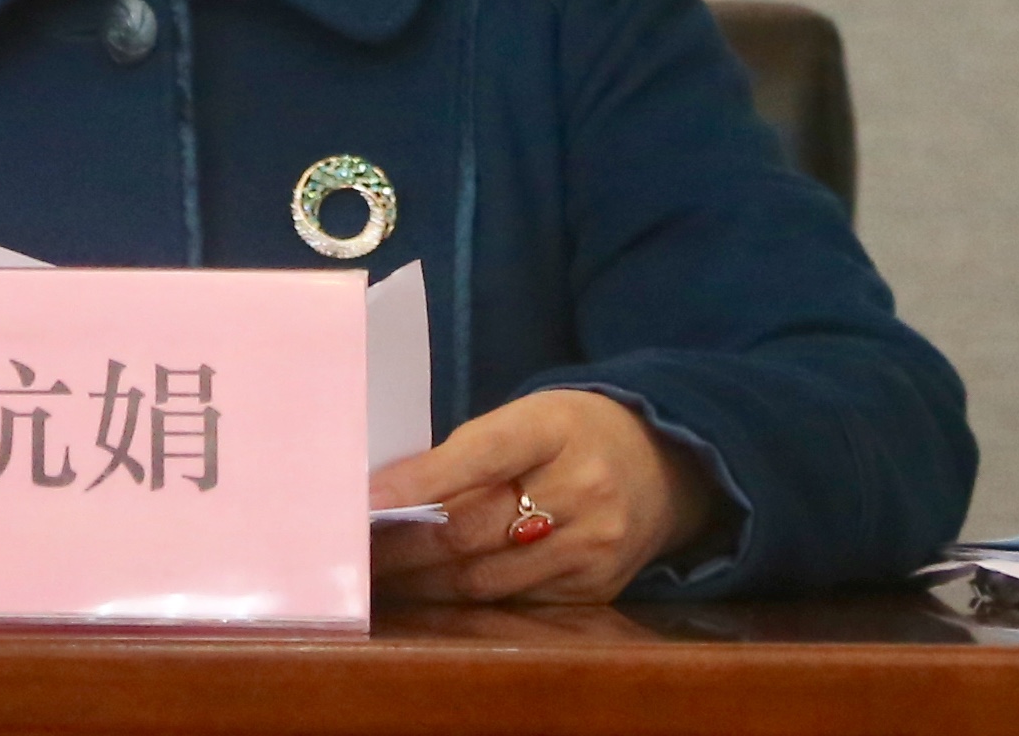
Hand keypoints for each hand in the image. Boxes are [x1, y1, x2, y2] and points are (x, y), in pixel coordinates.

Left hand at [367, 390, 715, 605]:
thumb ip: (467, 451)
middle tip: (351, 554)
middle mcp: (582, 487)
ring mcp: (593, 544)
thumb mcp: (529, 416)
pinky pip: (515, 601)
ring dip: (423, 583)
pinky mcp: (597, 588)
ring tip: (379, 580)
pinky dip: (467, 599)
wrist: (667, 463)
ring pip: (486, 579)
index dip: (417, 482)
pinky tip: (433, 593)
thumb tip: (388, 492)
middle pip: (472, 530)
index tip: (363, 501)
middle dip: (402, 547)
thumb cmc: (574, 433)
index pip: (477, 454)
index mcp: (555, 426)